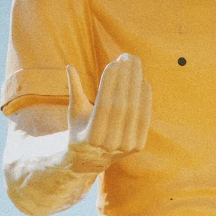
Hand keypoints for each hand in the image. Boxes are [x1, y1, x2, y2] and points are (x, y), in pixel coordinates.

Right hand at [66, 54, 151, 172]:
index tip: (113, 63)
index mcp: (91, 138)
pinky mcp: (139, 146)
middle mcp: (111, 145)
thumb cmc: (80, 129)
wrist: (92, 159)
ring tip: (135, 64)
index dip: (110, 83)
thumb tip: (69, 67)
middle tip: (127, 57)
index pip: (105, 105)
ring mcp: (126, 148)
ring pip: (135, 110)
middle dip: (126, 78)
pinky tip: (143, 81)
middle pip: (123, 106)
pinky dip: (146, 99)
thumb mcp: (74, 112)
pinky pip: (144, 118)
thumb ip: (74, 90)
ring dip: (137, 84)